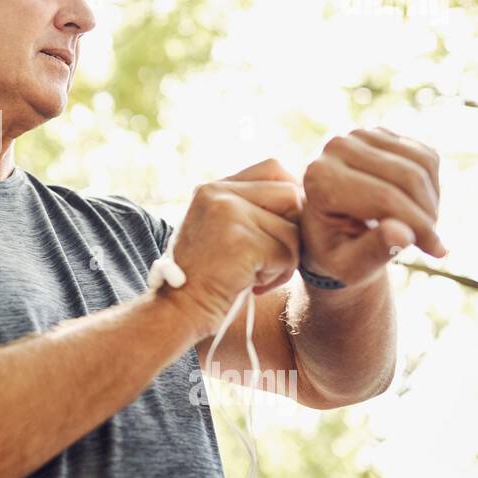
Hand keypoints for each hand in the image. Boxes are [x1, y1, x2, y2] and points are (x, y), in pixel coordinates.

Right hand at [167, 158, 302, 336]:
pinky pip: (287, 255)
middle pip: (290, 194)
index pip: (272, 167)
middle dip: (293, 230)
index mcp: (212, 188)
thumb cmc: (205, 276)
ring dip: (285, 260)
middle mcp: (218, 193)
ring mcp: (229, 215)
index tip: (289, 223)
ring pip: (293, 230)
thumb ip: (248, 209)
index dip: (291, 193)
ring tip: (256, 275)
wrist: (178, 309)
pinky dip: (277, 277)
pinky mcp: (243, 242)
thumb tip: (300, 197)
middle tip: (273, 257)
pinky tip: (252, 284)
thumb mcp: (217, 230)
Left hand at [300, 126, 444, 286]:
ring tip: (422, 228)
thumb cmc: (337, 254)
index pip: (385, 198)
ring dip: (432, 201)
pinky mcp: (381, 134)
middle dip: (428, 214)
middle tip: (430, 241)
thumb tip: (403, 234)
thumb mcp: (351, 264)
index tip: (437, 252)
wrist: (328, 231)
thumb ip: (374, 251)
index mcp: (319, 179)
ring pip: (423, 165)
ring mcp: (359, 135)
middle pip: (408, 177)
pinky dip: (433, 186)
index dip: (418, 226)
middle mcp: (336, 148)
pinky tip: (417, 208)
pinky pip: (427, 157)